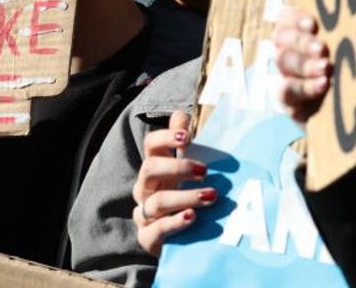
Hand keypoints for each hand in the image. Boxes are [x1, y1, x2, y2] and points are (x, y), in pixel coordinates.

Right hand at [132, 111, 215, 256]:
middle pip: (149, 169)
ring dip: (185, 197)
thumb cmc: (182, 198)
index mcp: (154, 168)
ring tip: (211, 196)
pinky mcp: (147, 237)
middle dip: (177, 167)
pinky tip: (192, 218)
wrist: (178, 241)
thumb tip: (181, 114)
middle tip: (205, 171)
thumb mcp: (184, 170)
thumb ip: (182, 144)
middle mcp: (144, 188)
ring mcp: (144, 213)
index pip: (151, 146)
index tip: (187, 137)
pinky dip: (174, 223)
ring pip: (157, 202)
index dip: (166, 138)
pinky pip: (156, 230)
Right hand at [273, 7, 332, 122]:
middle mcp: (291, 51)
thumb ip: (353, 32)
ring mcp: (288, 76)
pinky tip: (323, 85)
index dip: (294, 18)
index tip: (313, 24)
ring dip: (304, 63)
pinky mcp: (290, 102)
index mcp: (301, 33)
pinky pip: (286, 91)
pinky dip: (304, 86)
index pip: (286, 18)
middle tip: (322, 49)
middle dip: (301, 41)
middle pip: (281, 38)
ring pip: (283, 61)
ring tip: (326, 68)